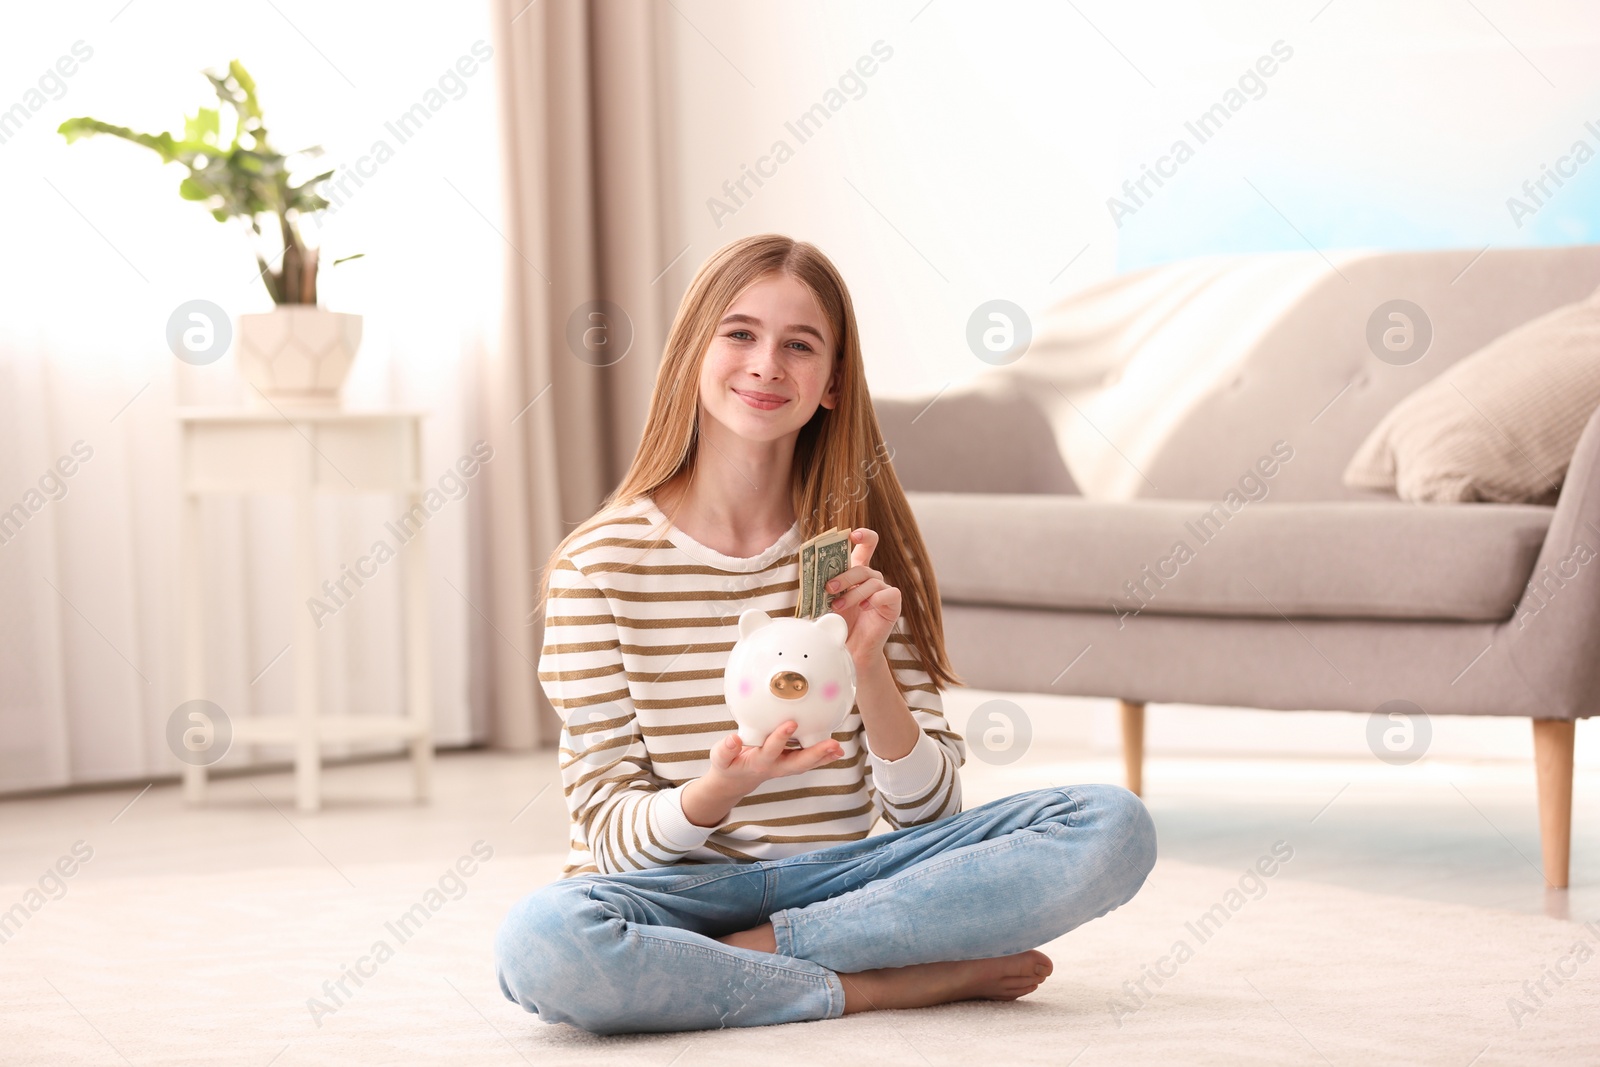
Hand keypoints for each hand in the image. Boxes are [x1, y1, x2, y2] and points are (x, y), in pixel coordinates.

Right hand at [706, 720, 842, 796]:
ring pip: (806, 763)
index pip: (770, 750)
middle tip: (832, 744)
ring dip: (823, 756)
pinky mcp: (790, 763)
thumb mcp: (720, 759)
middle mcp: (775, 767)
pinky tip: (837, 750)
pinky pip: (809, 761)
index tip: (790, 723)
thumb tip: (734, 738)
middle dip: (815, 753)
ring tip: (839, 747)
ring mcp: (785, 767)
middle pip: (798, 762)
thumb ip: (726, 750)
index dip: (780, 738)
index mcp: (758, 762)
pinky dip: (823, 757)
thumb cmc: (728, 766)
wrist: (735, 781)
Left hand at [824, 527, 900, 666]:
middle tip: (829, 587)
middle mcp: (872, 579)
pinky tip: (864, 608)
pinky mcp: (893, 604)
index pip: (866, 546)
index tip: (853, 534)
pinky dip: (874, 599)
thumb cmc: (841, 625)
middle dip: (844, 576)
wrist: (852, 651)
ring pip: (871, 581)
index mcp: (858, 573)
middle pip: (862, 567)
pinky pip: (888, 594)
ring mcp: (884, 591)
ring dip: (852, 593)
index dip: (863, 536)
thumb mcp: (828, 602)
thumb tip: (810, 574)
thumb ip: (825, 586)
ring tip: (837, 606)